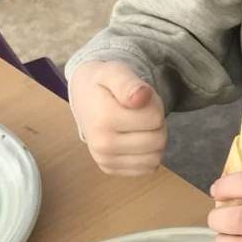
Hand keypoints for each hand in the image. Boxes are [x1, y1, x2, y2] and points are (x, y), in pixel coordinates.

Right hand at [68, 60, 167, 175]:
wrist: (82, 98)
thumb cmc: (103, 83)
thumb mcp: (115, 72)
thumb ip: (129, 83)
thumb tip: (142, 97)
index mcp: (104, 120)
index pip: (156, 119)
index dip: (154, 105)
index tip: (139, 98)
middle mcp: (102, 145)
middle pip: (158, 140)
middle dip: (156, 123)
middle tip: (139, 111)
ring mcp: (105, 160)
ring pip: (156, 157)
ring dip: (153, 139)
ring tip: (136, 124)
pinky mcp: (110, 169)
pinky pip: (147, 168)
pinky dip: (147, 153)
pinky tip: (133, 138)